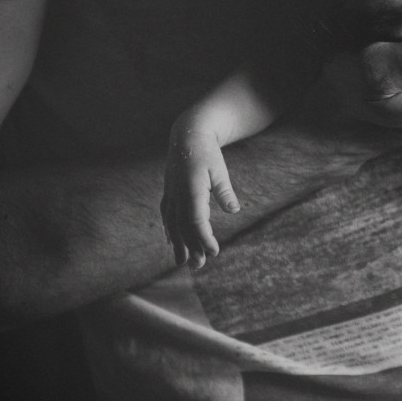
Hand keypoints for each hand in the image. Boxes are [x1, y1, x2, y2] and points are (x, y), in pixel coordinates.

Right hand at [160, 123, 240, 268]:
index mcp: (191, 189)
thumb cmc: (207, 152)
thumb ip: (225, 191)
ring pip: (172, 224)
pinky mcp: (168, 192)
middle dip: (191, 248)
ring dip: (178, 244)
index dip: (204, 239)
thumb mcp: (220, 170)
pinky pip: (167, 216)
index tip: (215, 252)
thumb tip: (234, 210)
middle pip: (183, 227)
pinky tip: (172, 243)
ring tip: (183, 263)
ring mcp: (170, 194)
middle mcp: (177, 194)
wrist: (187, 135)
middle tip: (200, 266)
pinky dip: (170, 230)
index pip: (197, 221)